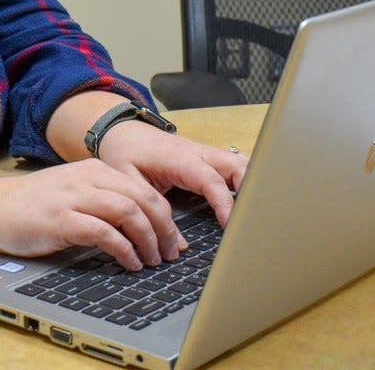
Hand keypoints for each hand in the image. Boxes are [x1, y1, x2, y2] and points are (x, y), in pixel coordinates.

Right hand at [0, 159, 186, 270]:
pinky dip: (124, 250)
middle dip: (164, 229)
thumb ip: (103, 199)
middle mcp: (87, 178)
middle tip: (171, 253)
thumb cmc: (32, 205)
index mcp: (94, 169)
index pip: (144, 188)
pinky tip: (130, 263)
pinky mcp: (61, 220)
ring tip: (154, 260)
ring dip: (148, 240)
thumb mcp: (73, 191)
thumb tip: (143, 224)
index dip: (167, 217)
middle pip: (143, 198)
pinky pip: (104, 233)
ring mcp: (74, 197)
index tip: (176, 240)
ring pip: (128, 212)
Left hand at [96, 119, 248, 227]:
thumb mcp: (128, 181)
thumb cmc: (124, 152)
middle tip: (251, 221)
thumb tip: (177, 244)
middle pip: (236, 166)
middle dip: (250, 190)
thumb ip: (152, 209)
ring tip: (253, 214)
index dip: (224, 202)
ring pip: (239, 163)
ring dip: (250, 184)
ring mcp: (204, 153)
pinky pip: (232, 166)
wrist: (121, 130)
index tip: (231, 225)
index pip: (211, 180)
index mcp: (179, 158)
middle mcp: (197, 152)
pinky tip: (245, 201)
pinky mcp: (205, 157)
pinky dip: (243, 180)